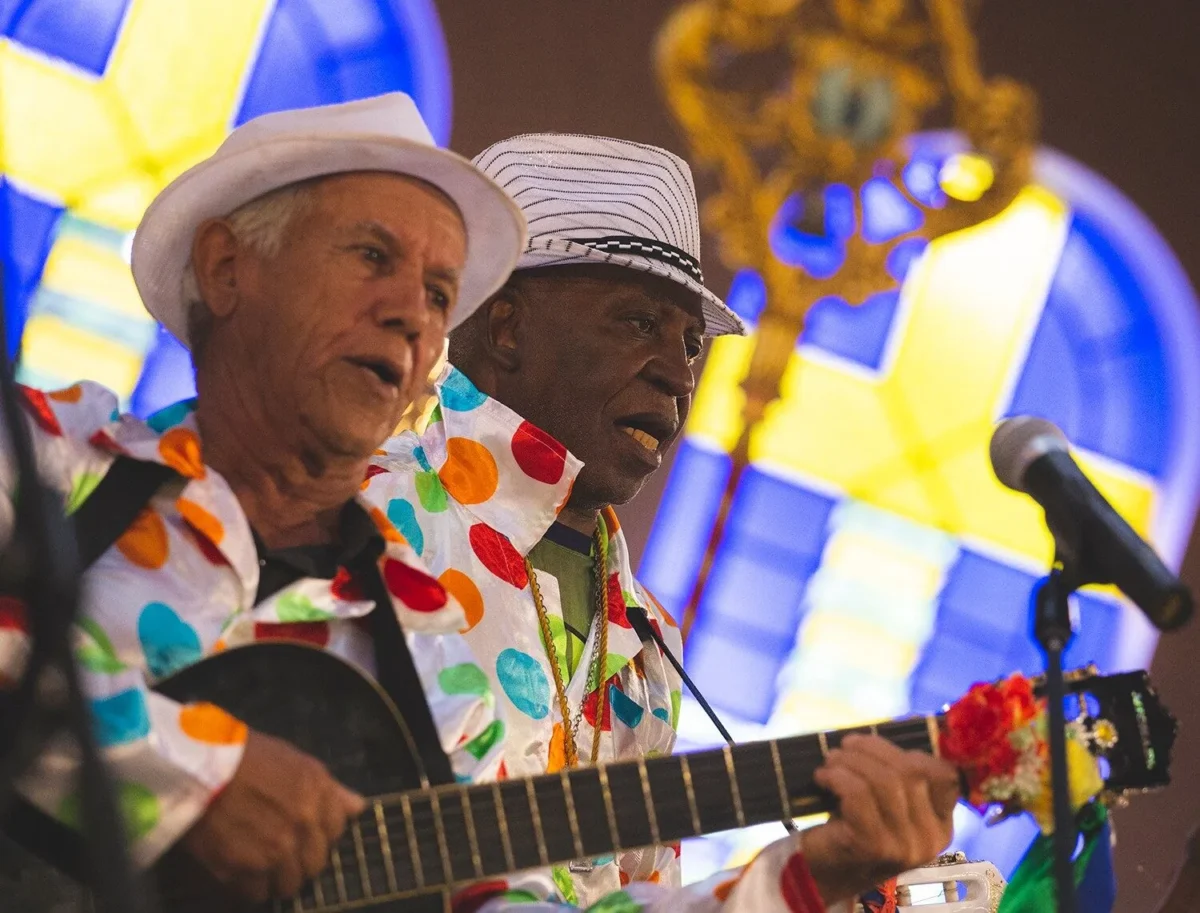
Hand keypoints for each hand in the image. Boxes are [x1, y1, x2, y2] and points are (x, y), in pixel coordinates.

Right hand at [180, 729, 365, 901]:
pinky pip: (257, 893)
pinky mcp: (243, 871)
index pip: (337, 831)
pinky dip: (251, 886)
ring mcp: (274, 852)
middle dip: (302, 859)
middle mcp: (302, 827)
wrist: (197, 768)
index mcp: (319, 796)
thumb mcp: (297, 761)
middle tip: (282, 850)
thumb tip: (357, 808)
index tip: (305, 831)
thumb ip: (330, 789)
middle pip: (316, 864)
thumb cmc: (247, 756)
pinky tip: (241, 868)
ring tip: (260, 863)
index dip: (320, 832)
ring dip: (278, 878)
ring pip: (289, 884)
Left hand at [802, 734, 959, 904]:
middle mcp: (930, 839)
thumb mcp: (883, 799)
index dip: (912, 749)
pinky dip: (836, 777)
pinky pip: (858, 794)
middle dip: (872, 748)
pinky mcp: (873, 846)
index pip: (945, 775)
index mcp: (940, 824)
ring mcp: (904, 846)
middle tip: (843, 746)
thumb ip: (897, 770)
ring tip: (830, 761)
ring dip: (850, 761)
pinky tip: (822, 779)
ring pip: (884, 781)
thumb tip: (910, 719)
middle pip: (910, 771)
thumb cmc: (852, 826)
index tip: (878, 741)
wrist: (821, 872)